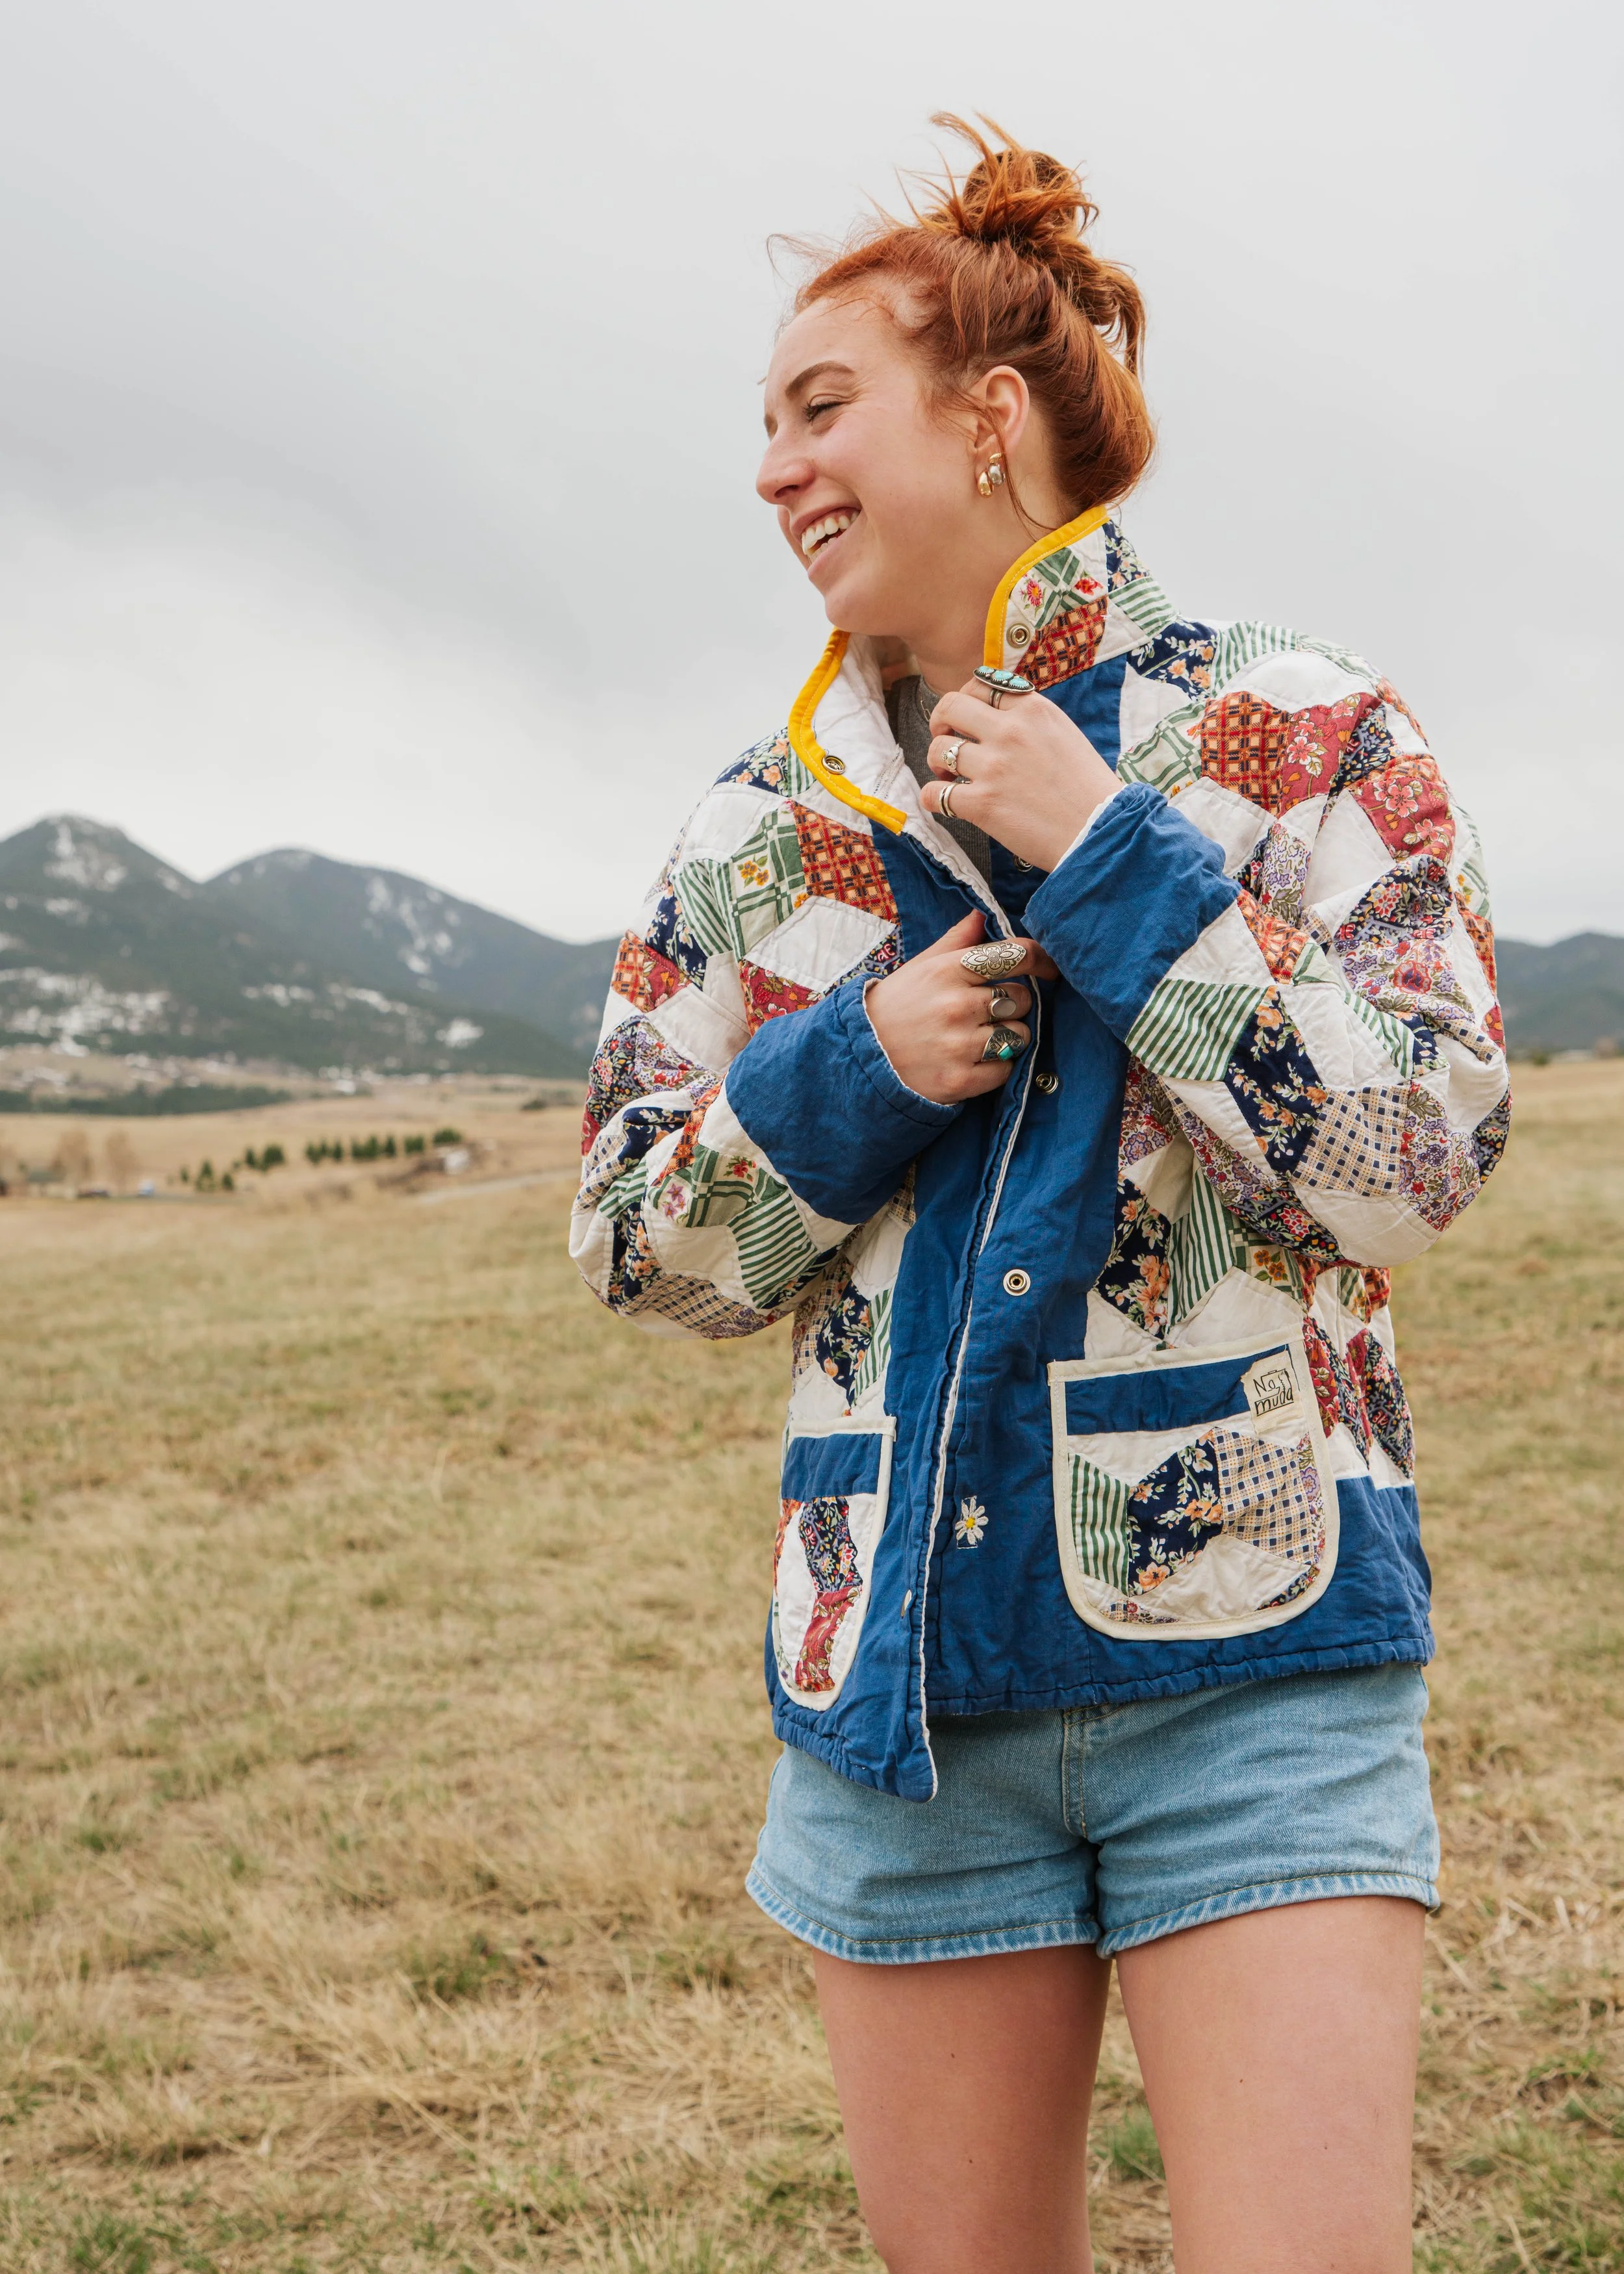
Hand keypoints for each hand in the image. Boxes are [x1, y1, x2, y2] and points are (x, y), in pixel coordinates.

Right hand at [865, 911, 1057, 1106]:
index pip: (1015, 955)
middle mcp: (956, 1005)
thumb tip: (982, 914)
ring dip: (1009, 1037)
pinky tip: (973, 1061)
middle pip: (1022, 997)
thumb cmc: (894, 1007)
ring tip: (981, 1038)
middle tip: (990, 1011)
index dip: (1041, 959)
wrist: (860, 1059)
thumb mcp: (920, 967)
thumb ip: (956, 941)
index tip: (1050, 969)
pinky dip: (997, 1067)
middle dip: (1014, 1003)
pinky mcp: (960, 1080)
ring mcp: (958, 1044)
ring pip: (1020, 1034)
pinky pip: (1006, 1069)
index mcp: (948, 969)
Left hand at [921, 675, 1118, 870]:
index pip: (980, 685)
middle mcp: (1010, 731)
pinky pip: (933, 793)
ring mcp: (993, 767)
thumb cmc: (1088, 789)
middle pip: (949, 707)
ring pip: (937, 749)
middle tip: (946, 740)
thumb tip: (996, 712)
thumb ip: (1029, 719)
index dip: (965, 699)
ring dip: (937, 763)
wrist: (1101, 832)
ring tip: (951, 777)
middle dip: (939, 722)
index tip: (964, 717)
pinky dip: (932, 798)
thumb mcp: (1064, 734)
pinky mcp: (982, 804)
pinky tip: (946, 803)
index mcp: (1033, 709)